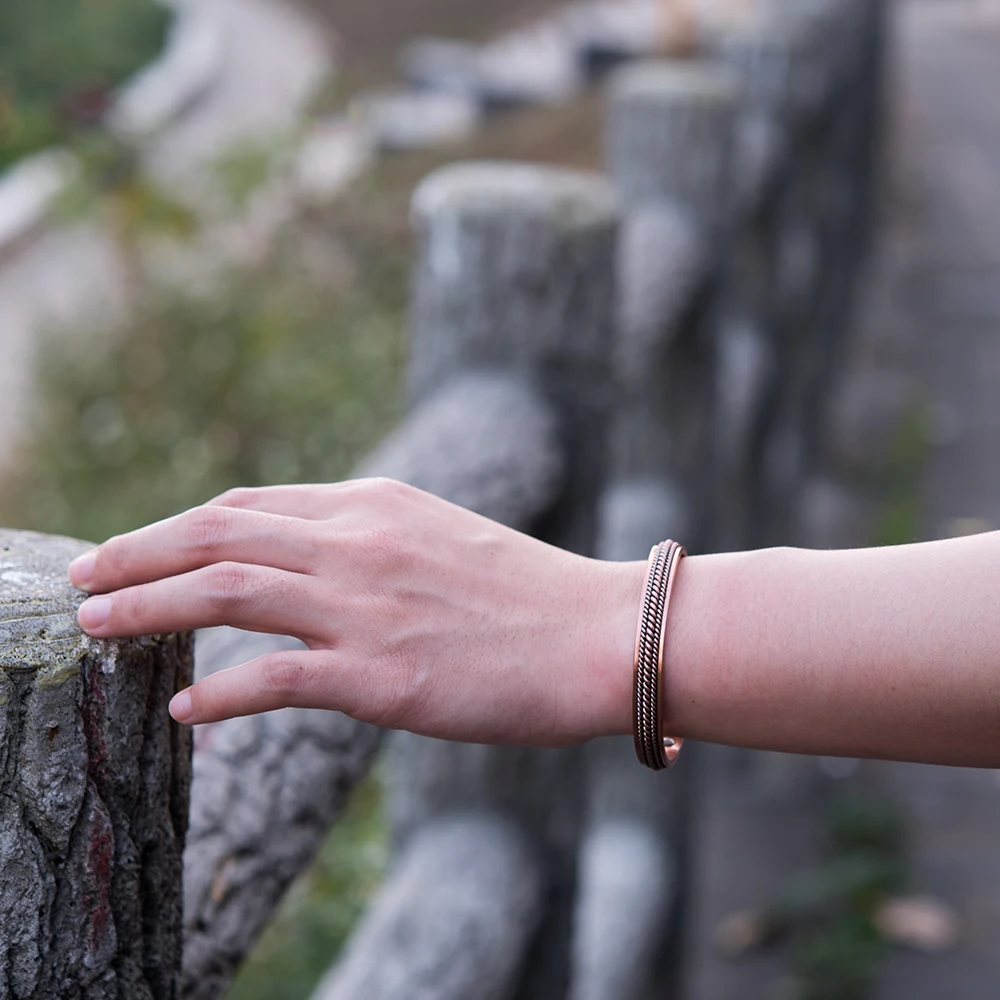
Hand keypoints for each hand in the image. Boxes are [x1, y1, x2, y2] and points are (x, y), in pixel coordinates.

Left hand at [69, 479, 641, 745]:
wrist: (598, 633)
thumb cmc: (527, 592)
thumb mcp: (439, 537)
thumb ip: (370, 540)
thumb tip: (307, 558)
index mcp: (374, 504)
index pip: (250, 504)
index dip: (182, 526)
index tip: (142, 548)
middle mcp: (359, 541)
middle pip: (218, 532)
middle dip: (136, 551)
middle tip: (83, 577)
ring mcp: (366, 606)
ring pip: (225, 590)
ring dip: (146, 605)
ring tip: (95, 626)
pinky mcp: (381, 674)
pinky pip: (271, 677)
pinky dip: (216, 690)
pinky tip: (182, 705)